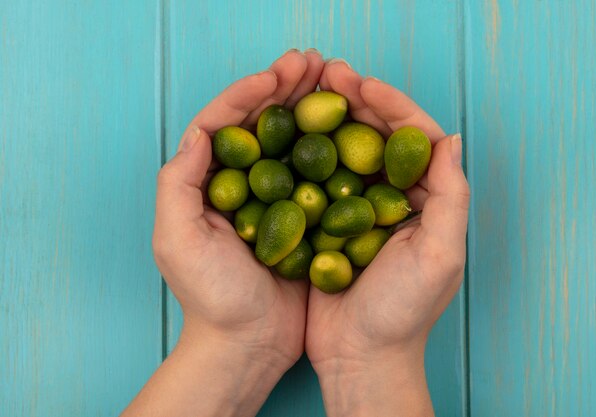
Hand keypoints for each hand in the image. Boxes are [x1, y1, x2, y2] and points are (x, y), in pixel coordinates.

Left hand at [122, 49, 323, 416]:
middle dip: (286, 88)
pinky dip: (334, 145)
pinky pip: (319, 171)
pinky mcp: (304, 214)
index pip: (225, 122)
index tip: (277, 75)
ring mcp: (275, 197)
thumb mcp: (178, 242)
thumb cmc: (211, 298)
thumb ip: (179, 184)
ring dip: (312, 106)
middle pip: (263, 123)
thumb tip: (199, 132)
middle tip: (314, 61)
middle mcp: (242, 182)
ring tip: (335, 78)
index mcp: (208, 181)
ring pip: (294, 140)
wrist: (249, 343)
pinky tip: (352, 126)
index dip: (250, 92)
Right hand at [306, 60, 469, 416]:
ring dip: (329, 118)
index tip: (362, 85)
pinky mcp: (327, 222)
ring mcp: (358, 208)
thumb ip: (451, 197)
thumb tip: (449, 138)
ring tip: (307, 90)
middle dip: (356, 102)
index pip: (414, 138)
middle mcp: (394, 198)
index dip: (392, 105)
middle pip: (377, 137)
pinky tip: (287, 133)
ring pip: (345, 150)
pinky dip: (305, 152)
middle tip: (329, 74)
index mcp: (425, 200)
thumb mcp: (439, 256)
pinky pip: (317, 177)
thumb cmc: (403, 313)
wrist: (359, 356)